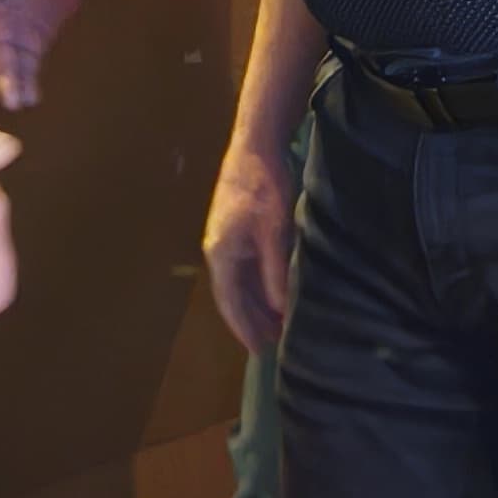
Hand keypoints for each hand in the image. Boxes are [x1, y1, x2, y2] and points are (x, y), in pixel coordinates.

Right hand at [202, 135, 297, 354]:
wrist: (255, 147)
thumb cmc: (263, 190)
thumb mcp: (274, 234)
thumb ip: (275, 273)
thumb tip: (279, 309)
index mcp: (221, 255)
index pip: (229, 303)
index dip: (244, 328)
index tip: (259, 351)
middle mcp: (217, 252)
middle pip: (232, 296)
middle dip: (251, 320)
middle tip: (273, 343)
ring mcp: (224, 239)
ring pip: (238, 282)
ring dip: (255, 303)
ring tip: (276, 323)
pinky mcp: (235, 228)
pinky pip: (244, 267)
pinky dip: (257, 284)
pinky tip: (273, 290)